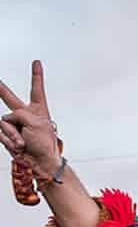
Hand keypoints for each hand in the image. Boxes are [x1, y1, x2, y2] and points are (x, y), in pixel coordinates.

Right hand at [0, 61, 58, 176]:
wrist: (40, 163)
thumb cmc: (44, 144)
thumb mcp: (37, 123)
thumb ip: (20, 113)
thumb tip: (7, 118)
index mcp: (39, 110)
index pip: (37, 90)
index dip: (36, 76)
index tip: (37, 62)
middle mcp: (25, 115)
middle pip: (9, 97)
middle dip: (0, 88)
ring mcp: (14, 125)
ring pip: (4, 120)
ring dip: (13, 133)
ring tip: (23, 143)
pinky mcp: (6, 134)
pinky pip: (1, 131)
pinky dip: (9, 139)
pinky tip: (18, 146)